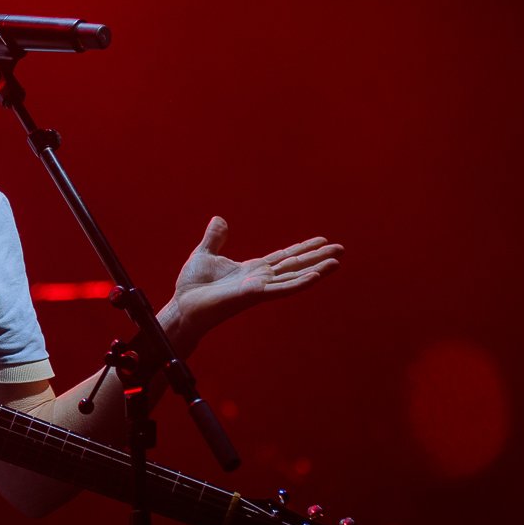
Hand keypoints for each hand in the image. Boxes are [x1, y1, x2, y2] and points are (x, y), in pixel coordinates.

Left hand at [165, 217, 342, 345]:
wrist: (183, 305)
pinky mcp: (253, 295)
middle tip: (340, 249)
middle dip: (317, 256)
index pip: (283, 257)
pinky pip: (281, 289)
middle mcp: (260, 279)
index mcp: (251, 269)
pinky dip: (298, 283)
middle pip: (294, 265)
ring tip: (337, 262)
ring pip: (293, 276)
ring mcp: (259, 288)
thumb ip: (215, 238)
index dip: (302, 248)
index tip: (321, 240)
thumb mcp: (204, 254)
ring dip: (316, 269)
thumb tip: (219, 219)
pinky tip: (316, 277)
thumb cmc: (192, 286)